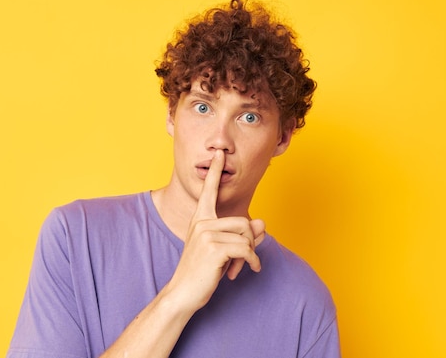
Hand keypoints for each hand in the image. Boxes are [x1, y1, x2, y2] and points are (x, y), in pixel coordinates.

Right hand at [167, 149, 265, 311]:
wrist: (183, 293)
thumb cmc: (202, 272)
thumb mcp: (224, 250)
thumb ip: (244, 235)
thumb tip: (262, 223)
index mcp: (200, 219)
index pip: (209, 191)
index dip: (215, 171)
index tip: (219, 153)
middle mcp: (201, 222)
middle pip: (243, 222)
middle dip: (250, 242)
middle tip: (242, 260)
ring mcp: (206, 234)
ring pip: (246, 236)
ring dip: (250, 254)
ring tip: (238, 267)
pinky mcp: (214, 248)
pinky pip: (246, 249)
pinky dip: (252, 262)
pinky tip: (246, 271)